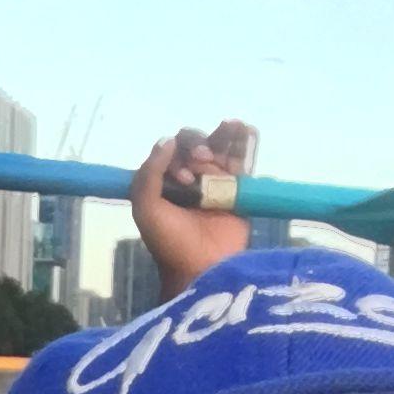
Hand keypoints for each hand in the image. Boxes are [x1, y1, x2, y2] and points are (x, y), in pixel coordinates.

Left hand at [129, 121, 259, 297]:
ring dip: (225, 134)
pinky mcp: (238, 191)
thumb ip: (150, 173)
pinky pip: (243, 162)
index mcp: (166, 182)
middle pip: (196, 145)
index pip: (171, 151)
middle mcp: (191, 179)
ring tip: (232, 125)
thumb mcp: (146, 208)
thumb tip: (167, 140)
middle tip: (202, 163)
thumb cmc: (170, 242)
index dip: (177, 155)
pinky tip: (247, 130)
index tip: (185, 179)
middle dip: (198, 146)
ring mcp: (216, 184)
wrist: (202, 268)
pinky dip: (246, 144)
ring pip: (220, 148)